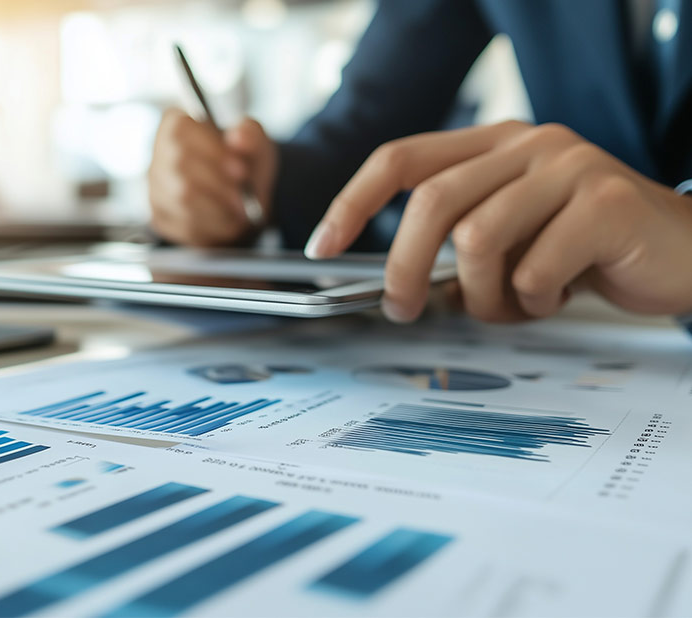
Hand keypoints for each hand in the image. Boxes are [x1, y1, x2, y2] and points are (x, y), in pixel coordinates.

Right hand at [149, 109, 276, 246]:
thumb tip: (238, 137)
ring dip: (218, 207)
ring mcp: (156, 189)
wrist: (245, 201)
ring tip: (240, 210)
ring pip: (181, 198)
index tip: (240, 168)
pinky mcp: (161, 219)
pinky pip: (183, 224)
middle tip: (243, 195)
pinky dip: (212, 228)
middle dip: (217, 183)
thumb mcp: (256, 144)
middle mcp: (160, 156)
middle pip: (179, 166)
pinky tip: (227, 223)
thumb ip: (251, 135)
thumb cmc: (244, 166)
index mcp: (177, 126)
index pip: (180, 131)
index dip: (211, 150)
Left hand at [304, 121, 691, 321]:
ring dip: (482, 295)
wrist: (685, 253)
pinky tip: (560, 296)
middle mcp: (528, 144)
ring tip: (515, 305)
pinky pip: (533, 271)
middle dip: (403, 267)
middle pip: (430, 202)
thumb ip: (459, 248)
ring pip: (478, 240)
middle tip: (403, 310)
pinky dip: (534, 302)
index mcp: (494, 145)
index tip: (323, 245)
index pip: (402, 158)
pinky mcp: (606, 203)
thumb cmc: (587, 251)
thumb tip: (402, 286)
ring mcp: (570, 167)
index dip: (353, 201)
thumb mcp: (512, 242)